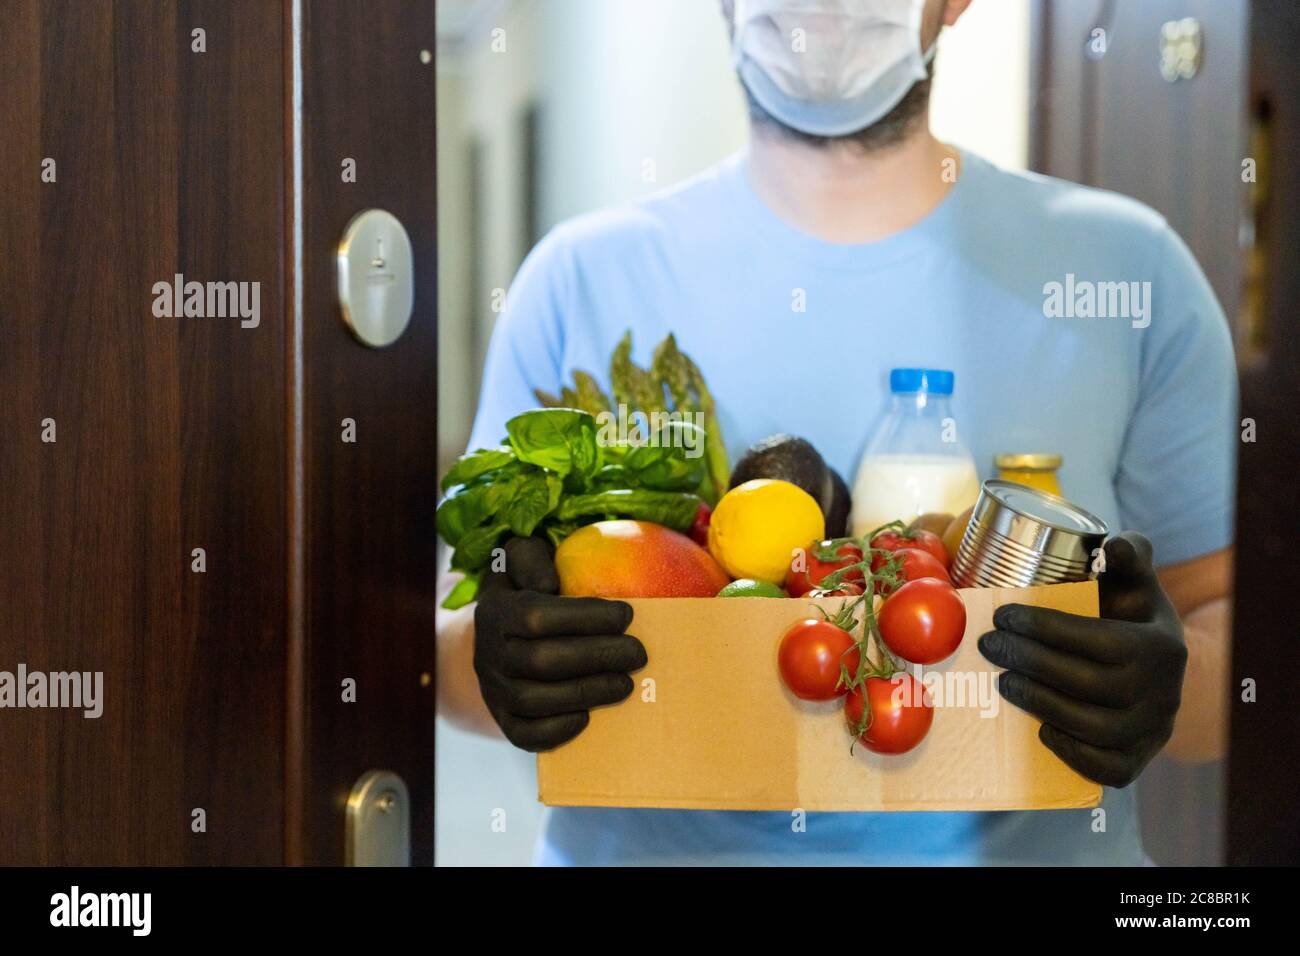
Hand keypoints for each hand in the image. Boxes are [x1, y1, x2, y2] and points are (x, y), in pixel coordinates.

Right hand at [473, 536, 645, 751]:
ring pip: (535, 700)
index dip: (585, 617)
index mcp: (495, 611)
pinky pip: (525, 735)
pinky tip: (589, 716)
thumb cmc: (524, 590)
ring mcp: (493, 691)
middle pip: (541, 662)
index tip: (627, 615)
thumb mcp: (519, 560)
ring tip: (625, 684)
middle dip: (596, 657)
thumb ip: (529, 557)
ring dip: (586, 693)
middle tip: (638, 654)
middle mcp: (488, 653)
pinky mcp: (503, 720)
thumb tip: (548, 583)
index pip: (537, 617)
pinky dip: (557, 730)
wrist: (497, 638)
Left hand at [977, 532, 1186, 787]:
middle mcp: (1163, 693)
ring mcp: (1152, 732)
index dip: (1047, 629)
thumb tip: (1116, 542)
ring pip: (1094, 727)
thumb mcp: (1134, 584)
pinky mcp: (1138, 761)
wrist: (1155, 674)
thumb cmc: (1129, 619)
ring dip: (1040, 704)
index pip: (1099, 640)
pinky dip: (1072, 753)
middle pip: (1090, 685)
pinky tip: (1040, 729)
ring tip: (1002, 680)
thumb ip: (1128, 556)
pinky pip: (1109, 769)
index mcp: (1161, 647)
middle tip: (989, 644)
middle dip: (1030, 662)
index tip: (1003, 615)